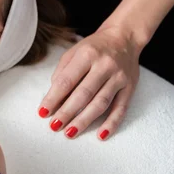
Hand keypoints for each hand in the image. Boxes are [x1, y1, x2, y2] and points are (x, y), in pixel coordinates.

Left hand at [38, 26, 142, 140]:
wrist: (124, 37)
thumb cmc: (93, 47)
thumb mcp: (73, 52)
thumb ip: (62, 72)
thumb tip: (54, 98)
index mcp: (87, 54)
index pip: (67, 80)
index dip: (53, 98)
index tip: (43, 112)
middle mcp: (104, 65)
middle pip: (83, 94)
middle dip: (67, 112)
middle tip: (54, 126)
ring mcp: (119, 77)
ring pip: (101, 103)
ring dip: (84, 120)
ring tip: (70, 132)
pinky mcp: (130, 87)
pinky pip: (121, 108)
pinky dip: (111, 123)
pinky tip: (101, 135)